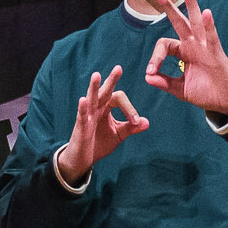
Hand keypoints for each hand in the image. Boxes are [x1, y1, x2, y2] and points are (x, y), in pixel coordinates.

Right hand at [56, 65, 147, 184]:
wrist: (83, 160)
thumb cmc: (99, 144)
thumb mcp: (118, 135)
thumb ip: (131, 128)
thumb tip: (146, 122)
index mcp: (106, 108)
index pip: (118, 99)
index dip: (129, 108)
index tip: (136, 121)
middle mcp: (96, 108)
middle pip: (104, 91)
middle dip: (111, 80)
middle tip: (118, 68)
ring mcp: (87, 116)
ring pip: (91, 99)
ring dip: (93, 87)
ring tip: (96, 75)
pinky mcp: (80, 127)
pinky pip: (82, 116)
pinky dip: (82, 108)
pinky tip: (83, 100)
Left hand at [144, 0, 227, 114]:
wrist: (225, 101)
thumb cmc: (205, 92)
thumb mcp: (180, 89)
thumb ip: (164, 82)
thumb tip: (147, 77)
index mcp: (183, 51)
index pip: (164, 45)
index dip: (155, 56)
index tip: (151, 71)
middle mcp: (193, 44)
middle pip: (179, 21)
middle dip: (168, 6)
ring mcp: (205, 46)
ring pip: (196, 21)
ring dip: (191, 3)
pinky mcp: (216, 53)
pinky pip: (212, 37)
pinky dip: (209, 25)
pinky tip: (206, 13)